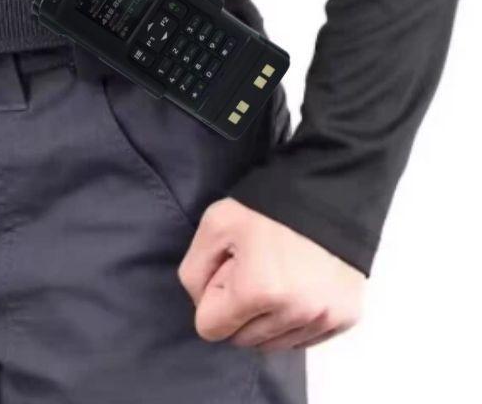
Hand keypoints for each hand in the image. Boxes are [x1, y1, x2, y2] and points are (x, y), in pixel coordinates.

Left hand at [178, 198, 363, 350]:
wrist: (325, 193)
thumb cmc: (265, 208)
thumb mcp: (214, 224)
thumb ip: (194, 271)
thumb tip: (203, 307)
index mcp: (257, 290)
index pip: (210, 328)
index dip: (213, 296)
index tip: (229, 269)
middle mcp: (294, 313)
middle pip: (242, 339)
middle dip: (238, 310)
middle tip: (251, 270)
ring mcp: (323, 318)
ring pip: (273, 344)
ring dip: (266, 319)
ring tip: (275, 277)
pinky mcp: (345, 318)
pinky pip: (303, 340)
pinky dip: (294, 321)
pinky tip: (297, 287)